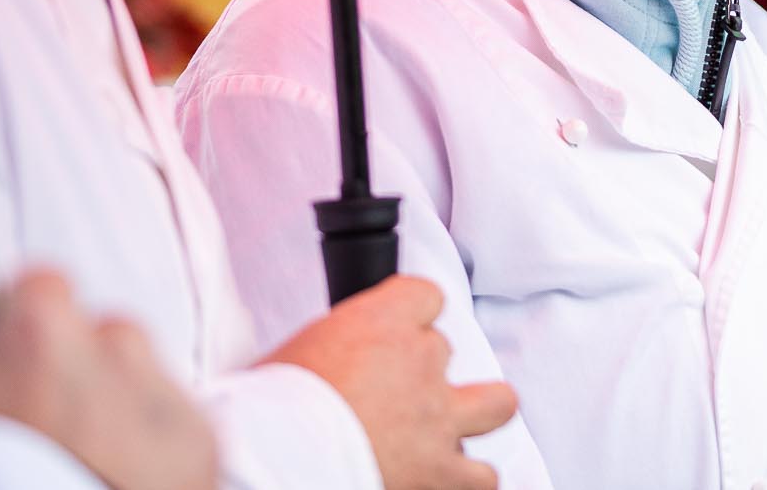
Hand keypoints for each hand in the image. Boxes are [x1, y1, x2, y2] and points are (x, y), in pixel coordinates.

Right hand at [0, 227, 217, 489]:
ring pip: (133, 374)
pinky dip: (147, 440)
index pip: (39, 287)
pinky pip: (170, 418)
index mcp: (48, 314)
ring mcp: (165, 388)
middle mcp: (118, 338)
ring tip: (73, 459)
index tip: (1, 380)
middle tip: (36, 431)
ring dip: (109, 403)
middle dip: (66, 368)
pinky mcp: (200, 436)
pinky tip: (112, 473)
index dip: (12, 335)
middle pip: (92, 331)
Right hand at [268, 275, 515, 489]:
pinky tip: (447, 481)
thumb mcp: (296, 354)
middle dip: (427, 371)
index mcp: (382, 320)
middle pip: (447, 348)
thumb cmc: (268, 411)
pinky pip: (483, 476)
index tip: (398, 331)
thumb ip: (334, 349)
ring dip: (476, 416)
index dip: (412, 315)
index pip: (426, 295)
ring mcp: (437, 417)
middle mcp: (420, 361)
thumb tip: (331, 364)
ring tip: (446, 433)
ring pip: (497, 402)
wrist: (273, 458)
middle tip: (398, 395)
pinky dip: (469, 480)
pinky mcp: (441, 471)